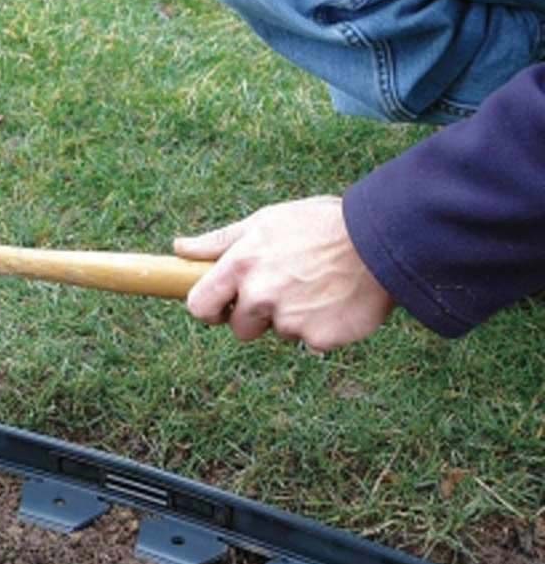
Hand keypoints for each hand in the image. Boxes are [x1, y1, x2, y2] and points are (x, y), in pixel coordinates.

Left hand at [173, 196, 395, 350]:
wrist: (384, 239)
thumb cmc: (320, 225)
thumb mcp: (266, 221)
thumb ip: (219, 242)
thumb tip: (178, 248)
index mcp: (241, 265)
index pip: (199, 306)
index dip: (209, 309)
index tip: (222, 306)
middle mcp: (260, 295)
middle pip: (240, 327)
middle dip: (257, 313)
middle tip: (288, 285)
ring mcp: (289, 320)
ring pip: (278, 332)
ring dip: (292, 318)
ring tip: (317, 287)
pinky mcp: (319, 339)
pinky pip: (310, 342)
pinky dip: (321, 327)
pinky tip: (337, 302)